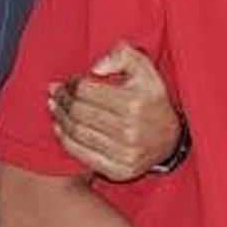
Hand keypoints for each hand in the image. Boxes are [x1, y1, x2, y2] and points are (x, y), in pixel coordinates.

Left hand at [50, 41, 180, 181]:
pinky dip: (65, 139)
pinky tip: (61, 127)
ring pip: (76, 132)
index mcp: (134, 103)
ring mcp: (123, 153)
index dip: (72, 83)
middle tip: (56, 92)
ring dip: (60, 117)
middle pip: (78, 111)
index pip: (86, 90)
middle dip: (62, 99)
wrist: (171, 139)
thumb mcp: (145, 69)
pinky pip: (80, 154)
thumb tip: (95, 68)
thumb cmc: (152, 100)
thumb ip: (122, 55)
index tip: (69, 81)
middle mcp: (129, 130)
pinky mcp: (117, 170)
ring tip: (56, 106)